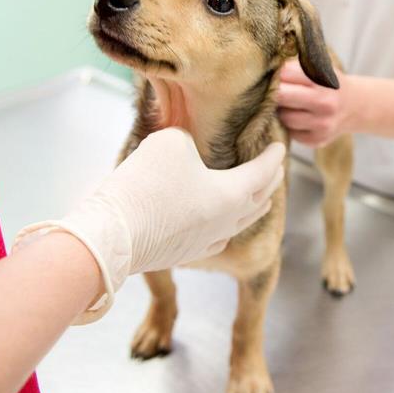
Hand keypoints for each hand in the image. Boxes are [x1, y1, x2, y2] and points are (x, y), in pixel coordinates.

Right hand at [14, 128, 284, 321]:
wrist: (112, 235)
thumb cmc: (145, 184)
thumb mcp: (170, 141)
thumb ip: (189, 139)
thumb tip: (189, 150)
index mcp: (232, 195)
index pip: (262, 172)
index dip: (273, 157)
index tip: (281, 147)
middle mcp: (226, 222)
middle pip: (258, 201)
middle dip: (269, 182)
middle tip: (275, 170)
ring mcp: (205, 242)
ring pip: (240, 223)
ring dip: (252, 207)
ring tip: (259, 199)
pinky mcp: (184, 253)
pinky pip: (216, 239)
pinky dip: (226, 227)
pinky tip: (222, 227)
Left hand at [277, 61, 351, 146]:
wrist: (355, 107)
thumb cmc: (329, 84)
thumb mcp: (320, 69)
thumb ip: (295, 68)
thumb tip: (267, 73)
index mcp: (324, 81)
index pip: (286, 74)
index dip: (277, 74)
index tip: (276, 76)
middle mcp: (325, 104)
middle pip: (281, 96)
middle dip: (274, 92)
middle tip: (274, 90)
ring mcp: (322, 125)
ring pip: (284, 117)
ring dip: (282, 111)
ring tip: (290, 105)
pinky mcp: (316, 140)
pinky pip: (290, 132)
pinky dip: (290, 125)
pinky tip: (299, 117)